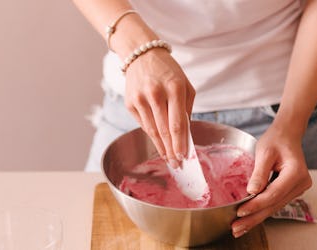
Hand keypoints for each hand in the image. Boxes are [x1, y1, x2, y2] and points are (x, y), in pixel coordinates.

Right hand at [124, 48, 195, 166]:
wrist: (141, 55)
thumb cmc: (168, 71)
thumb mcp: (185, 84)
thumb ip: (186, 108)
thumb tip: (185, 133)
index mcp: (174, 88)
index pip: (177, 123)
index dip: (180, 143)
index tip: (184, 156)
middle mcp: (155, 93)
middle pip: (164, 131)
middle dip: (171, 150)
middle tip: (176, 164)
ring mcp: (140, 99)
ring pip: (152, 131)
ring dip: (160, 147)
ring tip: (168, 158)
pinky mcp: (130, 103)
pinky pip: (143, 124)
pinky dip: (152, 135)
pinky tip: (158, 143)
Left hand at [231, 122, 311, 237]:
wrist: (287, 135)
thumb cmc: (276, 140)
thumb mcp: (264, 152)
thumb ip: (259, 172)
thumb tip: (251, 192)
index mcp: (296, 173)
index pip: (273, 194)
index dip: (256, 204)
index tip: (240, 211)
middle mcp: (300, 184)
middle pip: (274, 205)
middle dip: (254, 217)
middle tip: (237, 227)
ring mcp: (297, 188)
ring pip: (274, 207)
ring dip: (257, 217)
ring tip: (239, 227)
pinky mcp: (291, 190)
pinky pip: (275, 203)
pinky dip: (262, 211)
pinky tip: (250, 218)